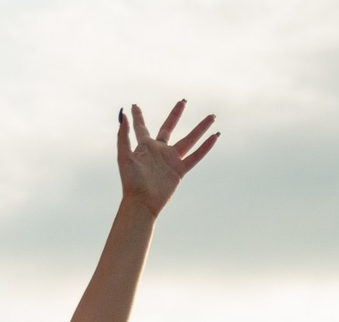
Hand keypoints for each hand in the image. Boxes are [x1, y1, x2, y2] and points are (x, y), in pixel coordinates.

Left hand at [116, 99, 217, 214]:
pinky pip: (196, 156)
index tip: (134, 106)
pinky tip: (214, 136)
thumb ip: (123, 135)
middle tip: (183, 101)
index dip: (138, 117)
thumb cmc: (131, 182)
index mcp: (144, 147)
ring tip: (211, 116)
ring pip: (189, 140)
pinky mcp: (180, 171)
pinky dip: (205, 147)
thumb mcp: (124, 156)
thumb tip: (124, 114)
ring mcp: (171, 160)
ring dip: (200, 128)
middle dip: (176, 114)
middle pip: (169, 128)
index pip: (141, 127)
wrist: (142, 202)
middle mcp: (159, 151)